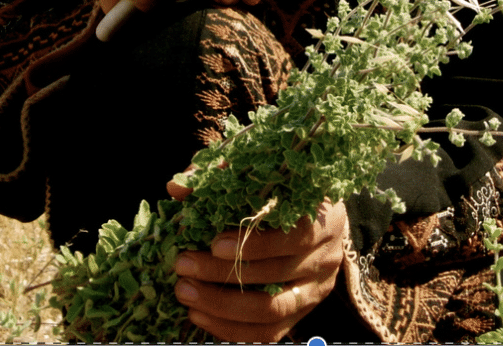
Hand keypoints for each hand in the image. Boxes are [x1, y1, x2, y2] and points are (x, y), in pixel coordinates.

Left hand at [167, 174, 346, 342]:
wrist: (320, 216)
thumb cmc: (287, 189)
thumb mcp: (265, 173)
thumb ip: (225, 173)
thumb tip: (177, 189)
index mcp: (324, 218)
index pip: (294, 237)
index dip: (255, 244)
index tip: (214, 243)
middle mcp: (326, 258)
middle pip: (275, 275)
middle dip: (223, 274)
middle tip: (183, 266)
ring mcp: (316, 290)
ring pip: (271, 311)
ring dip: (223, 306)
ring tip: (186, 293)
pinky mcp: (302, 313)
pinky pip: (269, 333)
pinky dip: (232, 329)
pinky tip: (201, 315)